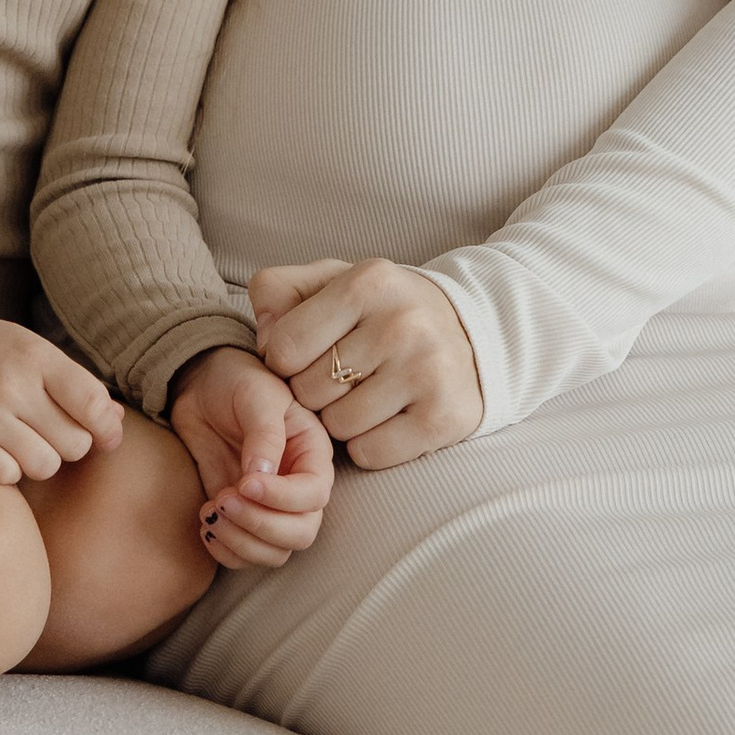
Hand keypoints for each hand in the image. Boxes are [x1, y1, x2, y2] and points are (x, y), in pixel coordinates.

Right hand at [0, 315, 125, 485]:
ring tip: (23, 441)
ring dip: (40, 460)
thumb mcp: (34, 353)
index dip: (107, 428)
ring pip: (43, 465)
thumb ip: (76, 385)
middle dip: (69, 444)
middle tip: (49, 432)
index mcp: (36, 356)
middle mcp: (10, 383)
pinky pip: (5, 475)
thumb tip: (116, 422)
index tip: (106, 437)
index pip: (92, 404)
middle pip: (73, 443)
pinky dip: (7, 469)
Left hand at [167, 347, 333, 567]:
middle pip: (301, 533)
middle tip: (223, 499)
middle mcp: (298, 487)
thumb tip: (263, 477)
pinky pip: (244, 556)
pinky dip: (224, 551)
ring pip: (274, 552)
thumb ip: (264, 434)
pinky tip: (205, 524)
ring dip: (240, 542)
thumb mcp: (256, 395)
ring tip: (211, 510)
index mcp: (312, 455)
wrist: (203, 388)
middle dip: (260, 525)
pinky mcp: (242, 518)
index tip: (244, 482)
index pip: (314, 495)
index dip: (282, 498)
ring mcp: (270, 507)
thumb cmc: (237, 382)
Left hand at [251, 260, 483, 470]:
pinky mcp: (443, 418)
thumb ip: (279, 291)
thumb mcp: (332, 281)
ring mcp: (427, 372)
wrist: (471, 333)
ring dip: (342, 420)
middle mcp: (402, 324)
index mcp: (368, 283)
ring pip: (338, 426)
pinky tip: (389, 418)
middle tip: (344, 377)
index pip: (284, 347)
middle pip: (308, 390)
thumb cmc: (382, 311)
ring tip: (367, 395)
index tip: (309, 354)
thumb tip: (262, 339)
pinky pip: (370, 454)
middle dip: (314, 391)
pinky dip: (370, 445)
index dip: (284, 360)